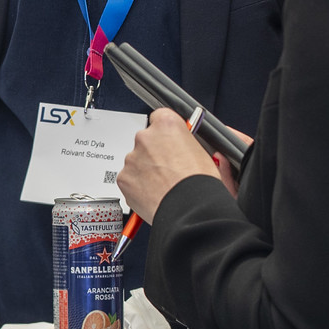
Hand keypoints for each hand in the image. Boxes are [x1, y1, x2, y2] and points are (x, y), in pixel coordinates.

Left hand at [116, 109, 243, 223]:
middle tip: (169, 169)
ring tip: (164, 185)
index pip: (160, 117)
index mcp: (167, 124)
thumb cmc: (200, 184)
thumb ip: (186, 144)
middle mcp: (146, 137)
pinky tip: (155, 193)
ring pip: (137, 161)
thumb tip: (185, 146)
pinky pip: (130, 179)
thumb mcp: (204, 154)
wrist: (189, 210)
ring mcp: (132, 158)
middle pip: (147, 140)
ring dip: (146, 170)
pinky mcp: (124, 178)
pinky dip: (138, 186)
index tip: (169, 140)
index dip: (166, 132)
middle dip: (155, 153)